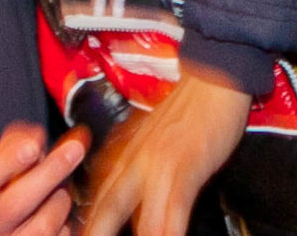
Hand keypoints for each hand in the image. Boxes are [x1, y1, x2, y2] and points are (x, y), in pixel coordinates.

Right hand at [0, 124, 86, 235]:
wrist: (9, 232)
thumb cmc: (7, 191)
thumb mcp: (2, 167)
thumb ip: (17, 143)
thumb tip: (38, 135)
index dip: (8, 161)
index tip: (34, 146)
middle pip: (15, 203)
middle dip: (49, 172)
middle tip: (74, 149)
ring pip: (43, 224)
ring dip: (61, 198)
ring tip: (61, 189)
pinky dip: (67, 222)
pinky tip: (63, 215)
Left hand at [80, 65, 250, 235]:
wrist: (215, 76)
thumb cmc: (191, 107)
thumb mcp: (155, 136)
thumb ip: (141, 163)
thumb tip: (133, 195)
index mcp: (128, 154)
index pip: (100, 197)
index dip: (88, 222)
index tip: (81, 234)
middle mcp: (137, 161)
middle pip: (108, 209)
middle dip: (97, 233)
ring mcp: (159, 166)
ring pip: (141, 218)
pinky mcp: (185, 168)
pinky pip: (174, 210)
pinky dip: (169, 232)